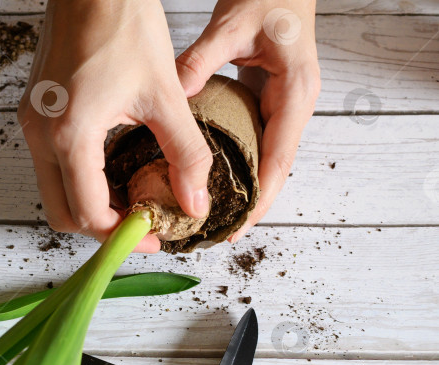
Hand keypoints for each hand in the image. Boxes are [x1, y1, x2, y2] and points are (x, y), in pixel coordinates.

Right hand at [18, 0, 212, 252]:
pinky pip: (51, 165)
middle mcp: (40, 135)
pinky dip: (80, 179)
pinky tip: (112, 168)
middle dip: (101, 227)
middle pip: (62, 213)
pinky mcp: (34, 114)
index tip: (153, 235)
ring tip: (131, 197)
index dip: (123, 234)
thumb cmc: (123, 25)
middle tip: (140, 224)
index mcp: (69, 134)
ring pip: (54, 191)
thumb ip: (185, 154)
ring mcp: (32, 125)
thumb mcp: (165, 95)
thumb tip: (195, 200)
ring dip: (90, 203)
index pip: (88, 213)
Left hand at [175, 0, 319, 241]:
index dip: (261, 198)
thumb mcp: (232, 26)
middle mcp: (293, 105)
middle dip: (252, 204)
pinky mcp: (268, 99)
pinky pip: (255, 141)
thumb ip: (202, 60)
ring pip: (266, 158)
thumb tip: (174, 94)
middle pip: (274, 168)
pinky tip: (216, 178)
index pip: (279, 159)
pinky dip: (238, 163)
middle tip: (223, 234)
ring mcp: (282, 104)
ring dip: (245, 188)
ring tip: (217, 216)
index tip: (240, 226)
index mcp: (294, 93)